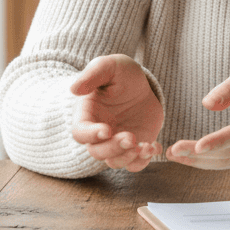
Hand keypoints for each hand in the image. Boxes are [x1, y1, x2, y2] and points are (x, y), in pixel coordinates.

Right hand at [69, 54, 163, 171]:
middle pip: (97, 152)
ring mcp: (116, 143)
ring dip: (128, 158)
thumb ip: (93, 74)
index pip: (80, 132)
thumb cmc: (119, 74)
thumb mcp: (109, 66)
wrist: (140, 84)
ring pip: (115, 161)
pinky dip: (143, 161)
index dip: (90, 134)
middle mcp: (98, 134)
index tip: (106, 130)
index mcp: (86, 116)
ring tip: (145, 146)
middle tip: (131, 138)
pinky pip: (135, 163)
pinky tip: (154, 147)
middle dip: (113, 148)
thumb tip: (74, 89)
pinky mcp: (134, 147)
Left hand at [165, 67, 229, 170]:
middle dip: (199, 154)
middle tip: (172, 150)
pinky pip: (227, 163)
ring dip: (198, 161)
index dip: (220, 141)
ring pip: (226, 161)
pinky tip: (186, 158)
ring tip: (172, 155)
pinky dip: (205, 162)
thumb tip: (206, 104)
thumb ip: (229, 88)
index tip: (198, 146)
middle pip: (229, 151)